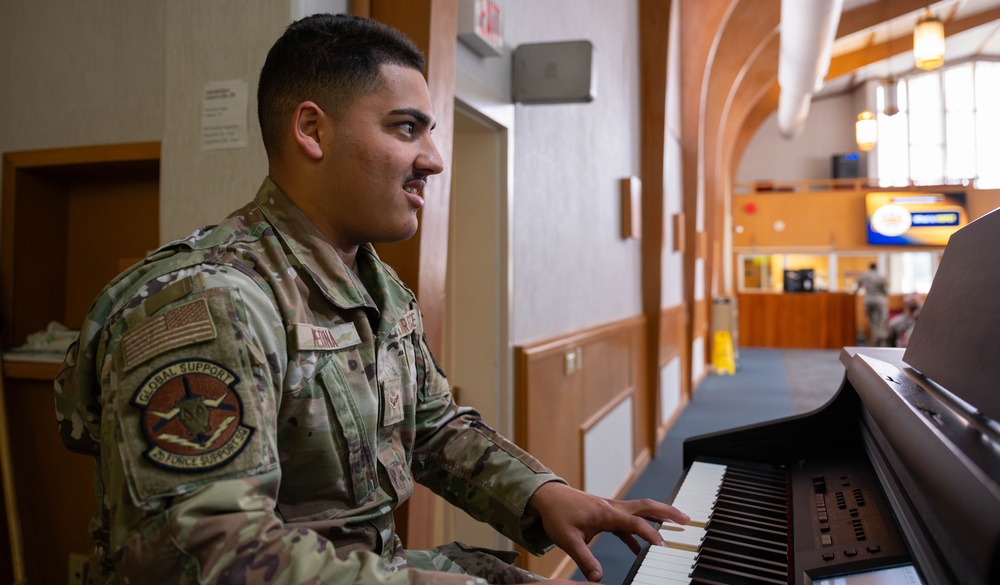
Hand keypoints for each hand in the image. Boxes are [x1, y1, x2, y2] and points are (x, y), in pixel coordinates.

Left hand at [526, 482, 689, 581]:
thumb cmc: (557, 515)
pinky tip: (640, 549)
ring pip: (641, 511)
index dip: (650, 534)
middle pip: (646, 506)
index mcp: (605, 513)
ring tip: (676, 528)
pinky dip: (638, 532)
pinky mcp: (607, 514)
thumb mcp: (567, 540)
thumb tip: (598, 578)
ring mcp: (611, 509)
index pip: (634, 523)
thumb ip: (584, 559)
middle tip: (687, 520)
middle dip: (668, 512)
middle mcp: (612, 508)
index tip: (664, 546)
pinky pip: (628, 522)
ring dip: (658, 518)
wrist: (548, 497)